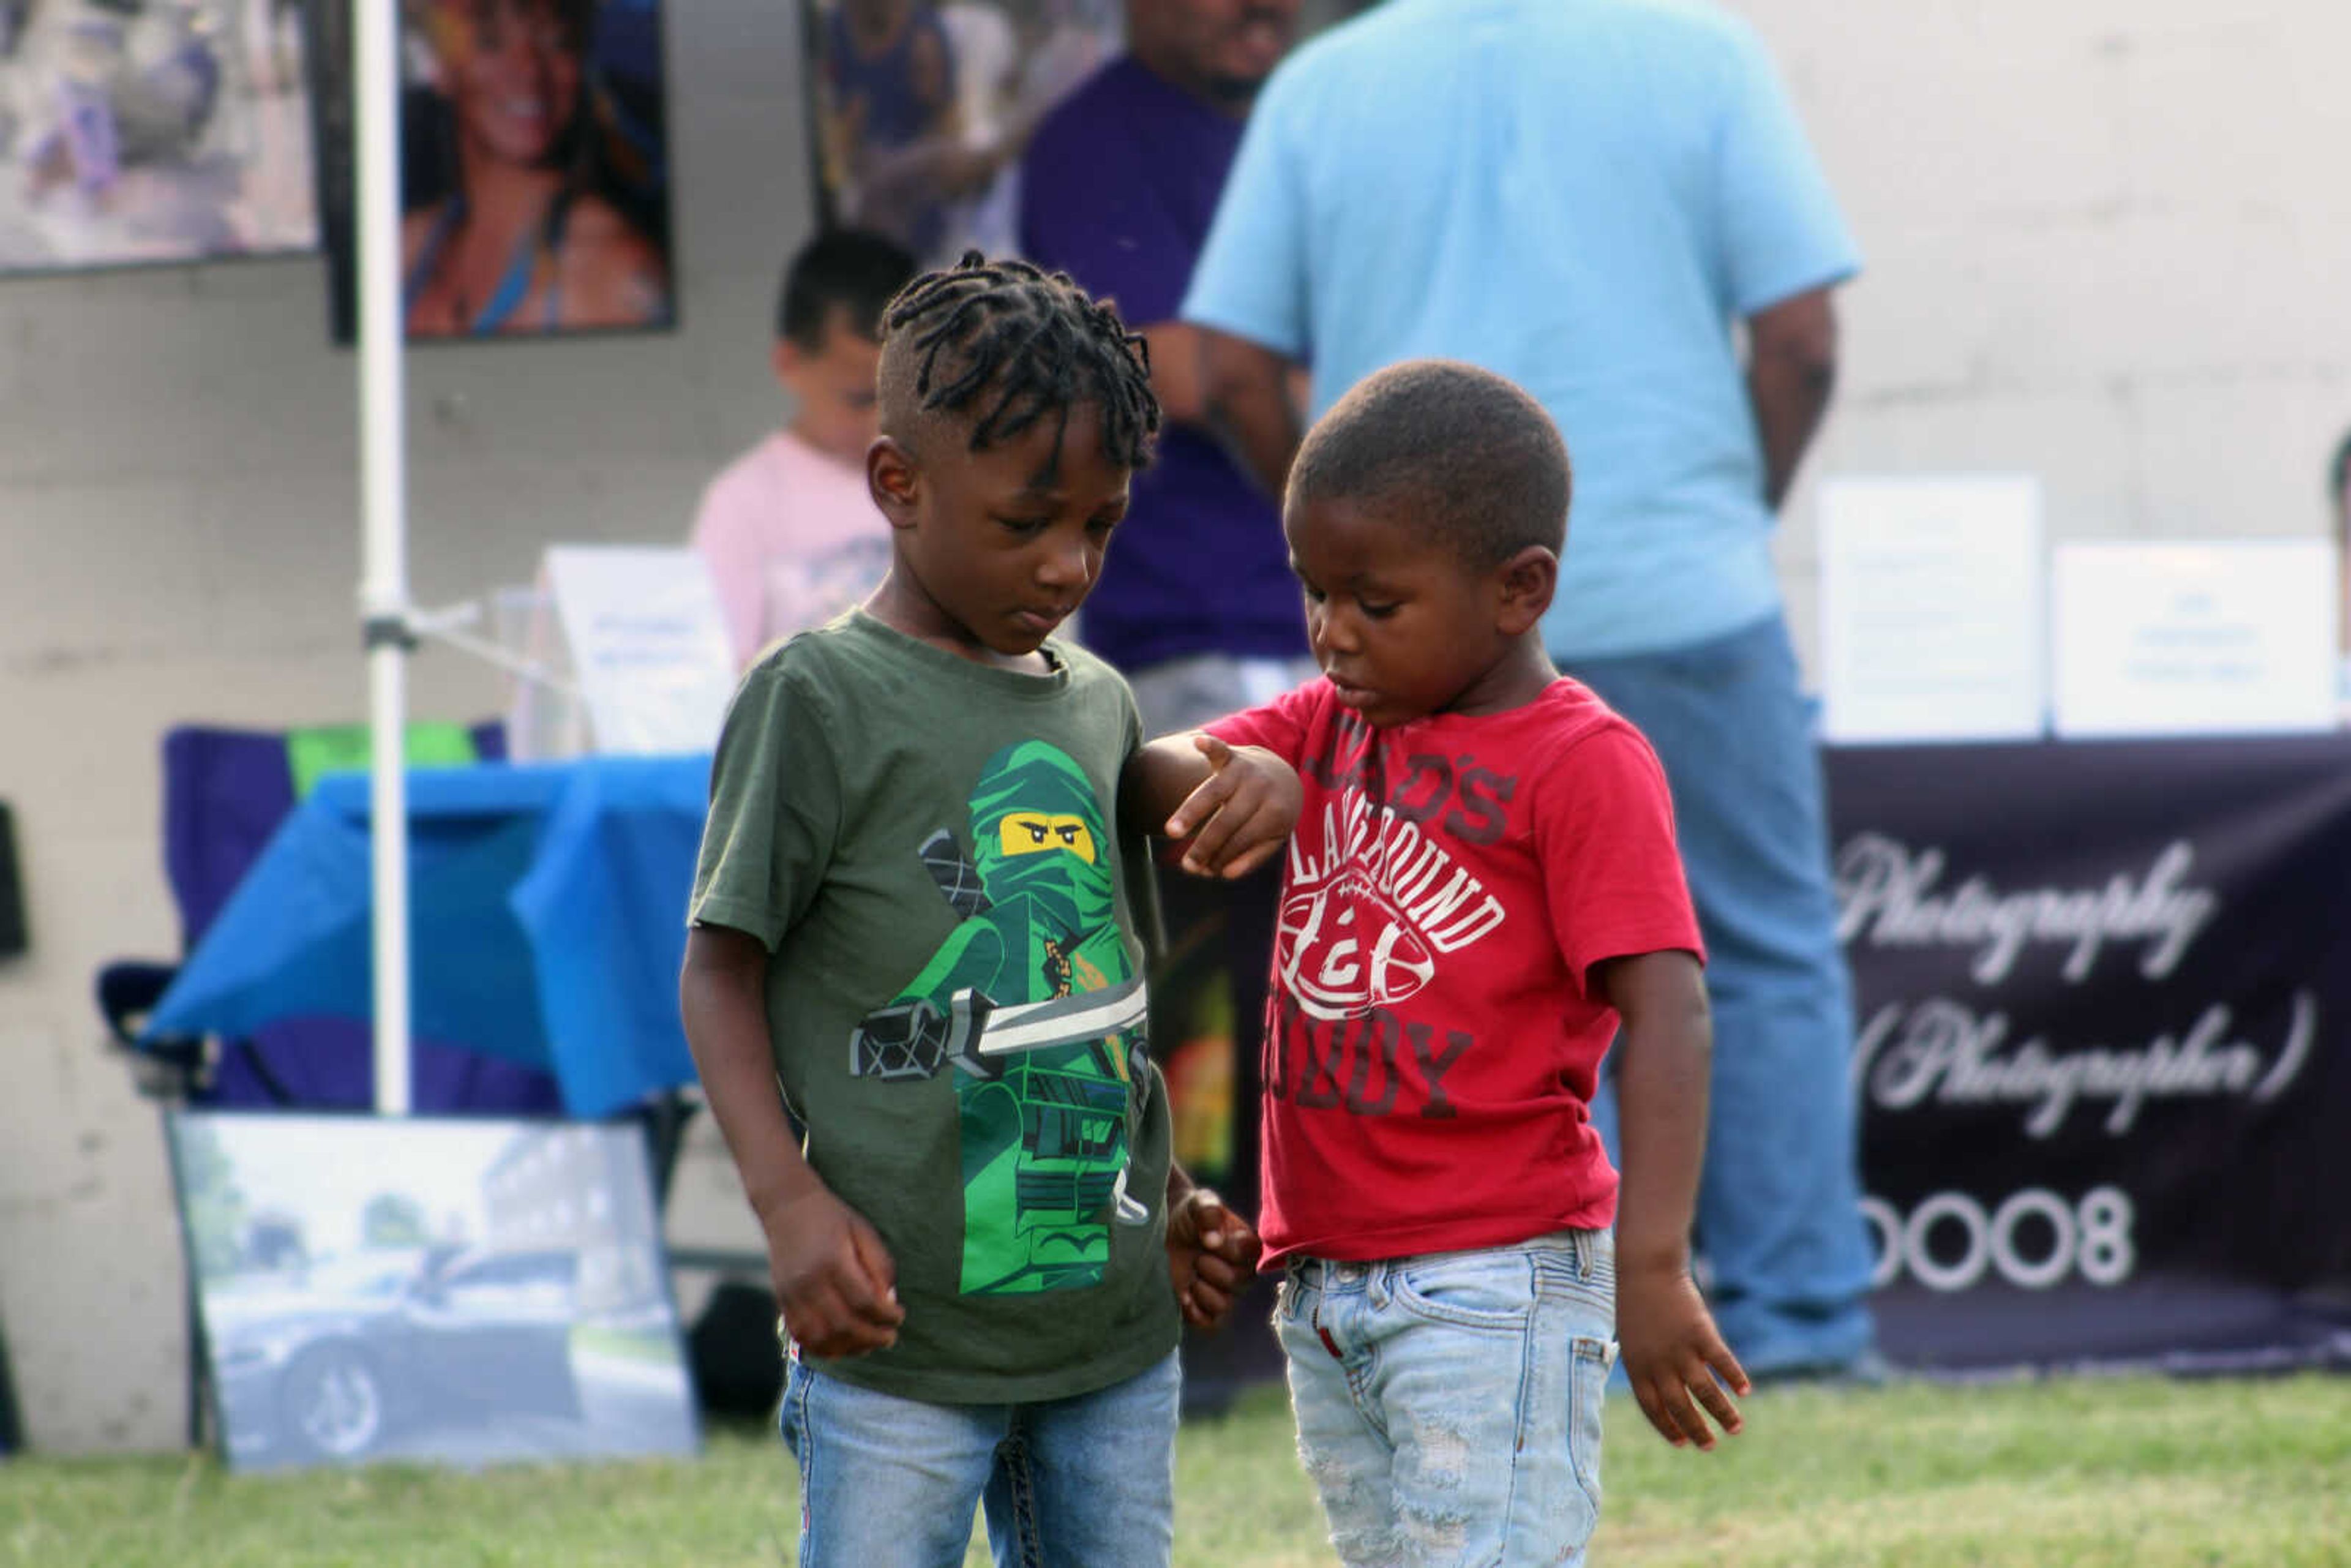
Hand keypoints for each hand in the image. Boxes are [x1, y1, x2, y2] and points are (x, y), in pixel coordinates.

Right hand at [761, 1183, 905, 1358]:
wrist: (787, 1209)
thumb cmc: (833, 1219)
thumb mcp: (864, 1231)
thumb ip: (880, 1265)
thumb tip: (889, 1301)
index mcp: (833, 1261)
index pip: (864, 1302)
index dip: (886, 1316)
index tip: (900, 1316)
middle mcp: (809, 1281)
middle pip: (843, 1324)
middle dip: (872, 1337)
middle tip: (890, 1337)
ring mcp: (792, 1294)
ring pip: (821, 1337)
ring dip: (849, 1348)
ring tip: (869, 1345)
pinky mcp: (782, 1301)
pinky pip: (802, 1336)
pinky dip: (823, 1348)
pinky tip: (843, 1346)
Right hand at [1164, 736, 1299, 879]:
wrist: (1284, 775)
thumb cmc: (1274, 814)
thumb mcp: (1274, 838)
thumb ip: (1252, 857)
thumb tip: (1225, 874)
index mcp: (1276, 812)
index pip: (1243, 838)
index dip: (1223, 857)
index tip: (1205, 871)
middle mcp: (1261, 789)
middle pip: (1227, 819)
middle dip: (1206, 844)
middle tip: (1187, 866)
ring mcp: (1246, 770)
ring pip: (1213, 791)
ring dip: (1190, 811)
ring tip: (1170, 832)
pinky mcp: (1233, 756)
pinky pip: (1220, 749)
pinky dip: (1209, 745)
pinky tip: (1197, 742)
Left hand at [1165, 1188, 1261, 1329]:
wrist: (1163, 1230)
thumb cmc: (1187, 1214)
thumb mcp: (1198, 1202)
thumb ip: (1208, 1212)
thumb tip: (1213, 1240)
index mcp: (1245, 1246)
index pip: (1249, 1255)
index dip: (1228, 1249)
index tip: (1210, 1239)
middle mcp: (1240, 1272)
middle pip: (1236, 1283)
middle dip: (1211, 1268)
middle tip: (1197, 1257)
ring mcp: (1222, 1292)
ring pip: (1223, 1306)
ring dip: (1202, 1291)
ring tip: (1191, 1275)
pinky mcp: (1203, 1309)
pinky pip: (1210, 1324)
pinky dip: (1196, 1313)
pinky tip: (1184, 1297)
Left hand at [1617, 1260, 1748, 1450]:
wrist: (1646, 1270)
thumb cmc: (1638, 1304)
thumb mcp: (1633, 1339)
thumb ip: (1647, 1365)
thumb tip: (1664, 1391)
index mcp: (1637, 1367)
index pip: (1653, 1408)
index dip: (1668, 1427)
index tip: (1682, 1442)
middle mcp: (1658, 1364)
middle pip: (1679, 1406)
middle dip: (1696, 1429)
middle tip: (1710, 1446)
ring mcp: (1680, 1349)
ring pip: (1705, 1391)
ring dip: (1722, 1412)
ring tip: (1736, 1428)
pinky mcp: (1700, 1333)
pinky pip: (1721, 1362)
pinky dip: (1735, 1377)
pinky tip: (1745, 1391)